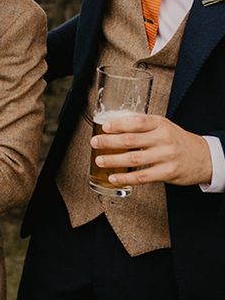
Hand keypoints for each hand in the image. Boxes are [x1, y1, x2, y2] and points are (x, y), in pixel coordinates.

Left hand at [91, 113, 212, 186]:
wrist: (204, 157)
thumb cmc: (177, 140)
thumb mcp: (163, 126)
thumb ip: (142, 125)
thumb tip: (113, 125)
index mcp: (160, 124)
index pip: (137, 121)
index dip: (118, 124)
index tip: (104, 127)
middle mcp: (163, 139)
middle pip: (131, 139)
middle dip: (109, 141)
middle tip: (95, 142)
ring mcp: (166, 156)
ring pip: (134, 158)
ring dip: (114, 160)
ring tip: (100, 160)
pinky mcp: (167, 173)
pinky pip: (142, 176)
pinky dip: (126, 178)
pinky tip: (114, 177)